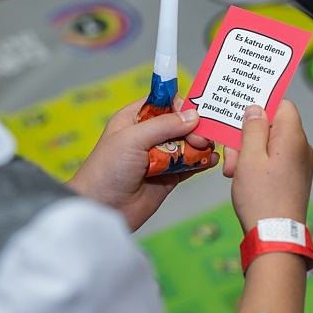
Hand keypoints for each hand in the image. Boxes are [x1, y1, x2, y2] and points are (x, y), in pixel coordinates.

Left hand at [66, 96, 218, 229]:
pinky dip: (202, 161)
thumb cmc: (107, 169)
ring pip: (188, 143)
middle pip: (180, 123)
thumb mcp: (132, 139)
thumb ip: (164, 125)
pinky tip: (211, 160)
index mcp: (134, 119)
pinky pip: (191, 164)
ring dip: (201, 144)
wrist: (102, 209)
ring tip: (209, 148)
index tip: (195, 113)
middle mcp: (148, 136)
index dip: (180, 106)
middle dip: (194, 128)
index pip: (164, 103)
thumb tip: (193, 116)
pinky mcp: (169, 176)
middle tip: (201, 138)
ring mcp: (160, 157)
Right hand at [222, 100, 312, 233]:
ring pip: (270, 145)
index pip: (282, 105)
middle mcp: (301, 148)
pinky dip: (258, 165)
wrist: (275, 236)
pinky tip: (243, 179)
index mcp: (293, 137)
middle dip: (248, 136)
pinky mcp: (294, 178)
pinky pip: (274, 160)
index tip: (241, 117)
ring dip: (249, 153)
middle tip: (233, 157)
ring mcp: (299, 164)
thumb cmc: (261, 197)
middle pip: (272, 126)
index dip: (261, 106)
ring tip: (235, 172)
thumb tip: (257, 108)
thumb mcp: (249, 157)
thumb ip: (253, 128)